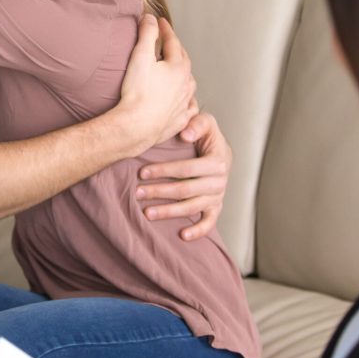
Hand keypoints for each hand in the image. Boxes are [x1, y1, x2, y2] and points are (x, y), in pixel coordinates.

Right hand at [117, 16, 196, 155]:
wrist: (136, 126)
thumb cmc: (137, 93)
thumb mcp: (140, 57)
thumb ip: (147, 34)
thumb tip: (150, 18)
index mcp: (178, 67)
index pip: (173, 42)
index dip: (165, 30)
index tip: (160, 22)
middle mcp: (186, 84)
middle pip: (184, 61)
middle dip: (175, 49)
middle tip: (168, 42)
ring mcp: (184, 103)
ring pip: (189, 83)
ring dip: (183, 73)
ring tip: (176, 69)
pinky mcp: (180, 119)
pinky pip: (189, 106)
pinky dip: (187, 99)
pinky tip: (185, 100)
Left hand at [137, 112, 230, 240]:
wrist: (220, 150)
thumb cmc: (207, 134)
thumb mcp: (206, 122)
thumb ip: (198, 124)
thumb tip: (185, 135)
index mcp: (217, 161)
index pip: (186, 169)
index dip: (163, 171)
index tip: (142, 172)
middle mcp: (220, 181)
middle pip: (185, 190)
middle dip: (159, 192)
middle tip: (138, 193)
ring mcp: (218, 195)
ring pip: (192, 207)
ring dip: (169, 212)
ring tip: (147, 213)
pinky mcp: (216, 206)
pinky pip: (210, 222)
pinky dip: (198, 230)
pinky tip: (182, 235)